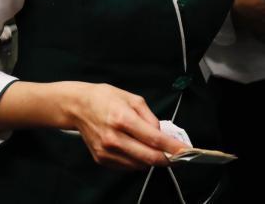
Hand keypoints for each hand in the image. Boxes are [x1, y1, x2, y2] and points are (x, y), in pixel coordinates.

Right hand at [68, 82, 187, 169]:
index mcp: (123, 119)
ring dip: (151, 160)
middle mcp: (113, 138)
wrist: (78, 106)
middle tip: (176, 156)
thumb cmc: (106, 99)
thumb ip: (150, 117)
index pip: (154, 139)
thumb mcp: (133, 99)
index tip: (185, 151)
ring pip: (139, 165)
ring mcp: (106, 151)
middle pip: (148, 157)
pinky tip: (137, 149)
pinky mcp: (101, 159)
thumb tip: (161, 134)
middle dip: (167, 158)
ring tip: (153, 148)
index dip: (172, 147)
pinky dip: (137, 161)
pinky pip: (127, 166)